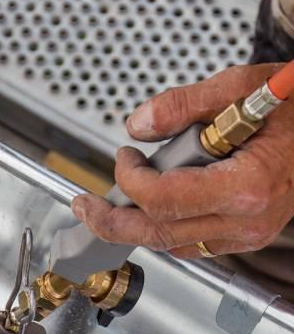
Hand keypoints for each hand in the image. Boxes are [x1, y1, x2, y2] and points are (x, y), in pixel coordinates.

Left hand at [71, 64, 293, 257]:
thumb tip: (137, 126)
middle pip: (160, 234)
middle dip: (112, 222)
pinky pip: (191, 246)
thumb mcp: (241, 87)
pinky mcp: (244, 239)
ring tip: (105, 209)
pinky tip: (145, 213)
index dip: (131, 180)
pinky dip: (162, 230)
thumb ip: (183, 104)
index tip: (123, 158)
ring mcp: (247, 236)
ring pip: (172, 245)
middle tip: (84, 207)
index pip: (165, 200)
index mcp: (248, 186)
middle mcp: (248, 221)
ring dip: (134, 228)